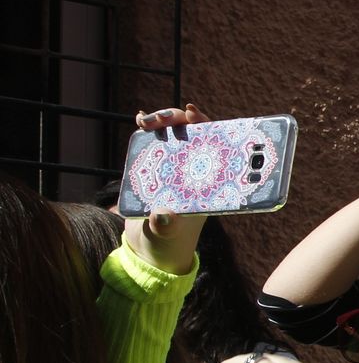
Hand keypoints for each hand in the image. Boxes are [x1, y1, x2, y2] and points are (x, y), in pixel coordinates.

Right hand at [125, 105, 211, 273]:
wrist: (151, 247)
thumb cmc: (168, 242)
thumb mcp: (166, 236)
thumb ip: (165, 227)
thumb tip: (162, 215)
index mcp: (208, 184)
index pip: (215, 147)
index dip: (207, 126)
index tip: (194, 114)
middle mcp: (195, 170)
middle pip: (193, 134)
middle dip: (180, 119)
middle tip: (166, 118)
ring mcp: (175, 166)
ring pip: (173, 134)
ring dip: (162, 121)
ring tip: (146, 122)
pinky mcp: (156, 167)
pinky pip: (155, 143)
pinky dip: (148, 130)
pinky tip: (139, 121)